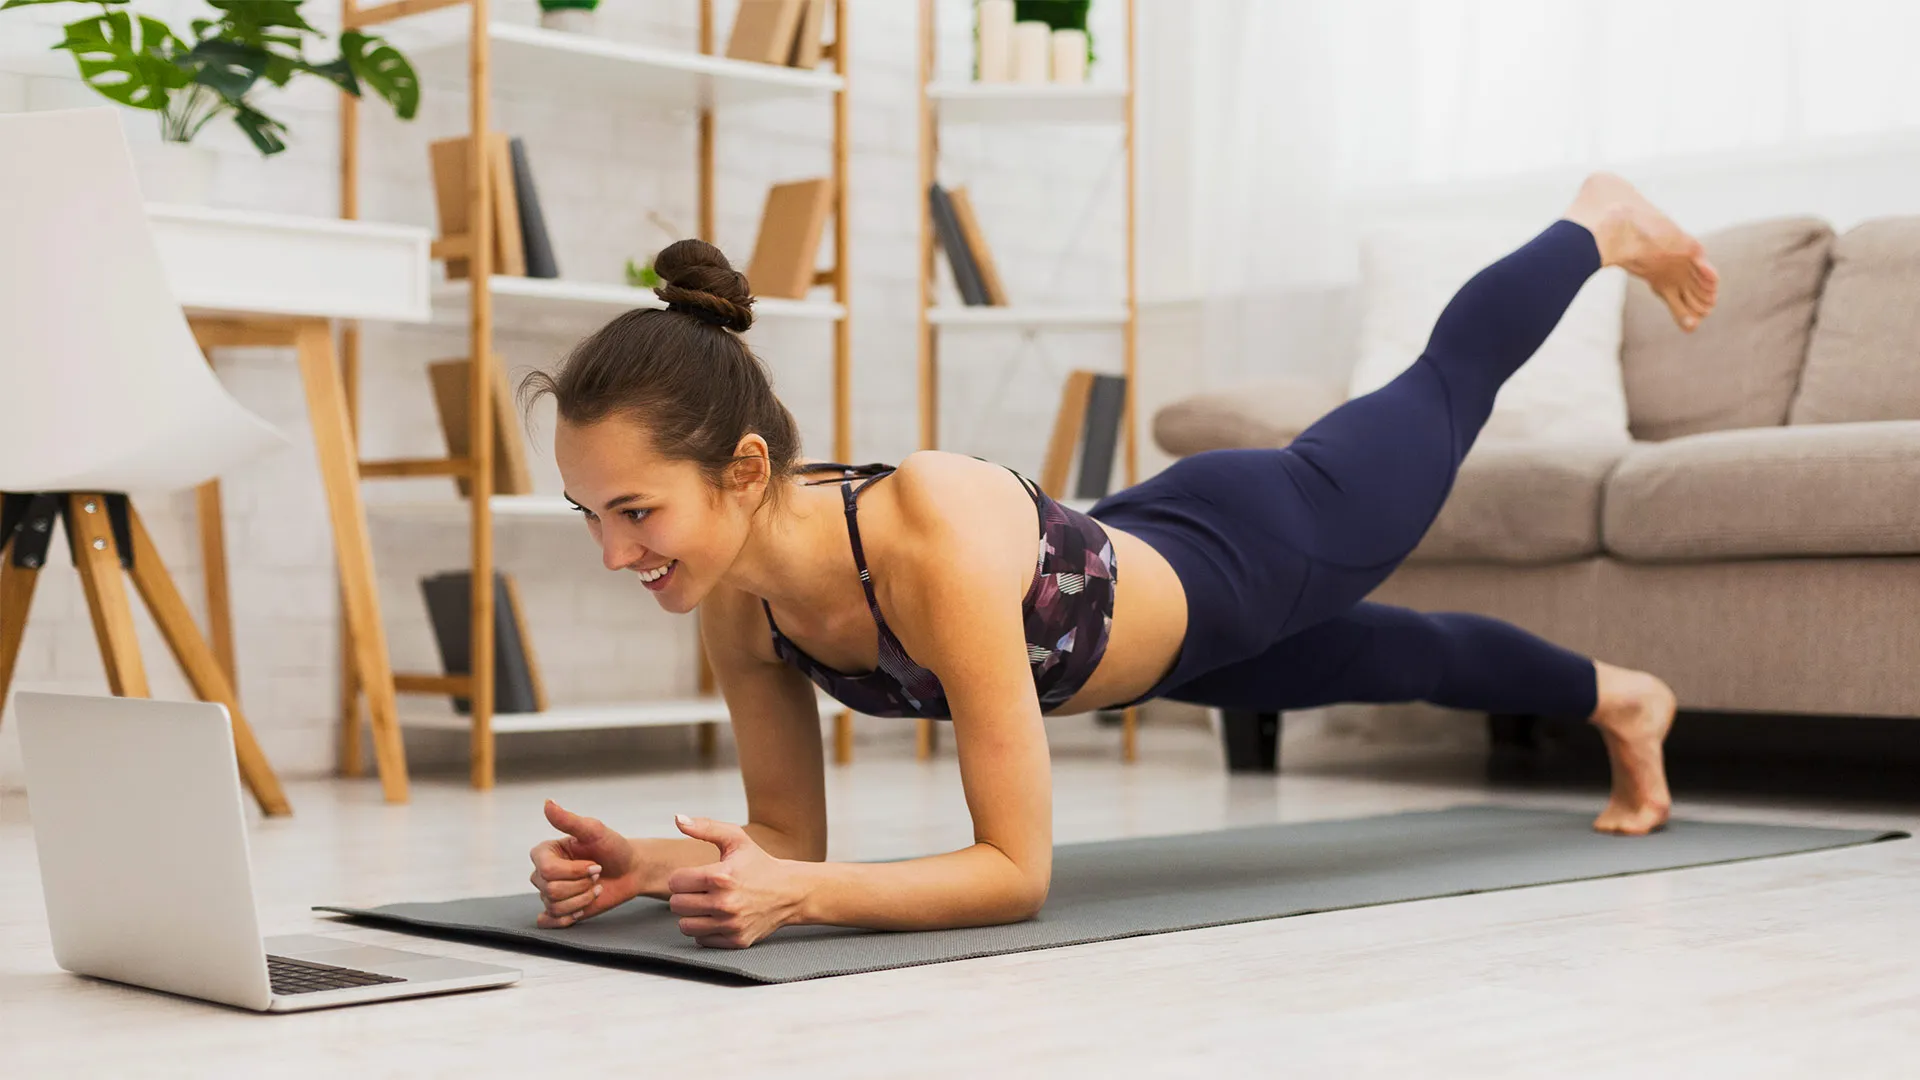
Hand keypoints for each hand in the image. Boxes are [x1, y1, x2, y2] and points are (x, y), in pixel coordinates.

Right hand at [530, 799, 639, 928]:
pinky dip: (566, 918)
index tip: (595, 863)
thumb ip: (569, 820)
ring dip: (583, 900)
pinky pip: (548, 921)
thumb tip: (548, 803)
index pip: (546, 870)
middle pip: (550, 890)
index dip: (575, 871)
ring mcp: (549, 893)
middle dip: (582, 885)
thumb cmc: (613, 847)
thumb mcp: (594, 830)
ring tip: (595, 888)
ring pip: (555, 906)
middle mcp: (542, 873)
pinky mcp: (558, 910)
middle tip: (597, 875)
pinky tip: (581, 909)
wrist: (630, 870)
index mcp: (545, 852)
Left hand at [667, 815, 807, 948]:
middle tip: (699, 890)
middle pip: (676, 905)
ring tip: (705, 905)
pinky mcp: (736, 940)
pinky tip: (717, 918)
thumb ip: (705, 827)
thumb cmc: (759, 864)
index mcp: (721, 876)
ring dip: (691, 915)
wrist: (790, 892)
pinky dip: (705, 930)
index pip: (675, 882)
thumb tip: (678, 819)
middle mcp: (725, 903)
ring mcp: (731, 924)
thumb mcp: (736, 839)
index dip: (681, 877)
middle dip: (684, 895)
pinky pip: (701, 940)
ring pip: (685, 926)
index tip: (693, 876)